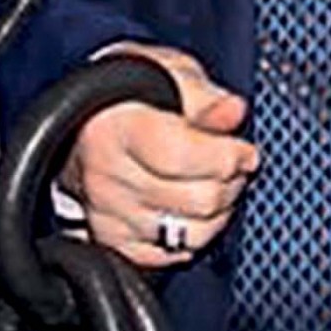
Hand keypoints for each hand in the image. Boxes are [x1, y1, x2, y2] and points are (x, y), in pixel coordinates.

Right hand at [59, 43, 257, 269]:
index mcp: (118, 129)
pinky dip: (190, 236)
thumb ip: (206, 99)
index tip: (244, 150)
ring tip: (214, 185)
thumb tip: (234, 112)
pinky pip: (168, 255)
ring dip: (216, 213)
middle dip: (230, 182)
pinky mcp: (110, 241)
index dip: (229, 156)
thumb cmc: (132, 95)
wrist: (85, 123)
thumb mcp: (172, 75)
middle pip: (197, 201)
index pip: (186, 158)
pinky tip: (190, 208)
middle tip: (231, 164)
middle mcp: (107, 177)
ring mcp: (106, 214)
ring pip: (189, 235)